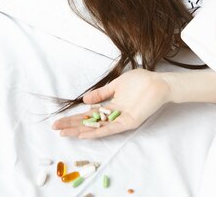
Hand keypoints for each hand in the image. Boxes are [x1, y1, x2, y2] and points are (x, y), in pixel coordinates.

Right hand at [51, 69, 170, 138]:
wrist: (160, 82)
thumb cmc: (141, 81)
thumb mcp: (116, 85)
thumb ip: (101, 94)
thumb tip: (84, 100)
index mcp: (111, 106)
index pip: (88, 115)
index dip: (74, 118)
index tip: (59, 122)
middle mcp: (114, 115)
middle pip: (89, 123)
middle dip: (72, 126)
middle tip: (56, 129)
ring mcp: (121, 119)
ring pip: (97, 128)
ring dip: (80, 131)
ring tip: (65, 134)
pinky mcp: (129, 121)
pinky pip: (111, 128)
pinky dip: (98, 132)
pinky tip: (85, 134)